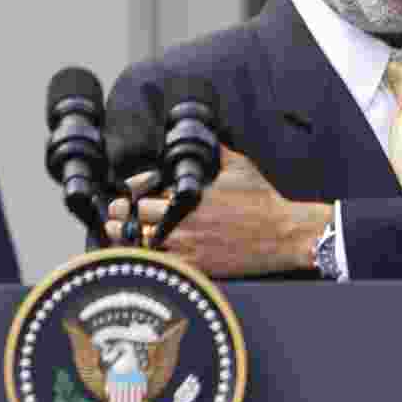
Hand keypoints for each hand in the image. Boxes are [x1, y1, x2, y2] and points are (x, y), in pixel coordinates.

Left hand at [106, 145, 331, 276]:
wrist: (282, 234)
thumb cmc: (263, 199)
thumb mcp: (239, 165)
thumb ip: (215, 150)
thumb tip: (201, 134)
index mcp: (190, 193)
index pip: (142, 192)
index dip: (131, 190)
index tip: (129, 191)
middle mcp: (183, 220)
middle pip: (134, 218)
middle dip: (124, 213)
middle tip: (119, 212)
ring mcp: (187, 246)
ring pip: (139, 244)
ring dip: (127, 237)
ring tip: (121, 233)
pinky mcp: (196, 267)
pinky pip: (159, 265)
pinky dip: (148, 259)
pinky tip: (145, 254)